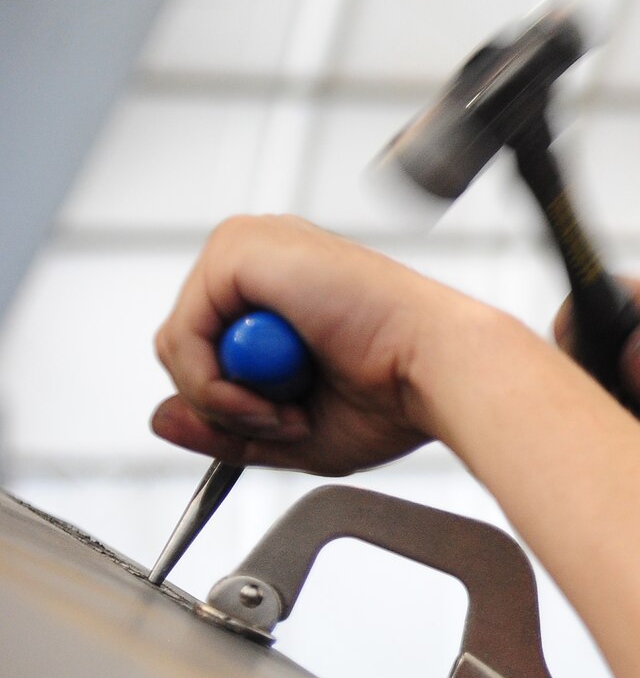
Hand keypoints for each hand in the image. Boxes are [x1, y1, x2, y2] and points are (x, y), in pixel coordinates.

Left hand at [151, 215, 494, 474]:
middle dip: (228, 402)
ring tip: (290, 404)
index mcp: (281, 288)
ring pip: (177, 344)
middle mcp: (262, 259)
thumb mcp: (294, 430)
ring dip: (225, 398)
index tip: (292, 423)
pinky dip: (215, 384)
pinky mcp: (238, 251)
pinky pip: (181, 336)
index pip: (208, 349)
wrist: (440, 367)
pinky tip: (275, 389)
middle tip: (293, 418)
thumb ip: (225, 425)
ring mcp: (248, 247)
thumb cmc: (397, 392)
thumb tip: (160, 419)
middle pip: (186, 345)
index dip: (234, 404)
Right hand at [554, 281, 639, 503]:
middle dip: (592, 363)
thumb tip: (637, 346)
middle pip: (603, 320)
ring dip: (609, 389)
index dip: (583, 319)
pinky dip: (624, 405)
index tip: (578, 365)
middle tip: (616, 411)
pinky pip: (625, 377)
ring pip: (609, 352)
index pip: (617, 289)